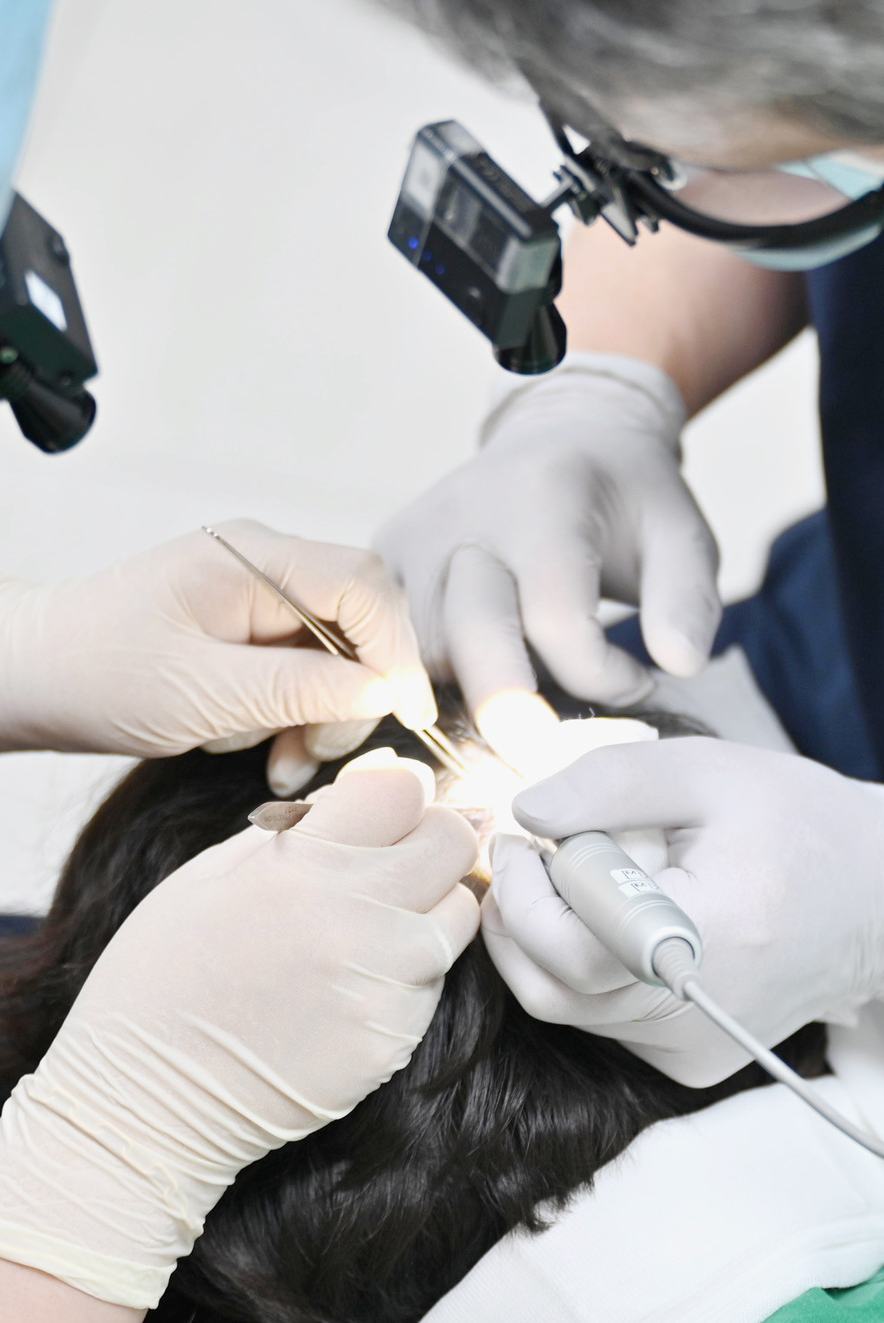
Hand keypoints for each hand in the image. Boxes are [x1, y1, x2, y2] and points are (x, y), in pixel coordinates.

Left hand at [0, 520, 434, 759]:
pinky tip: (259, 746)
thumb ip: (301, 689)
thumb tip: (384, 690)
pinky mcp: (240, 626)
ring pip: (332, 650)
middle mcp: (261, 563)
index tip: (407, 713)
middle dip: (351, 693)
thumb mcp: (203, 695)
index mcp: (253, 558)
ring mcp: (251, 592)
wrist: (22, 676)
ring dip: (317, 713)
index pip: (364, 586)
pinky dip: (289, 712)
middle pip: (357, 619)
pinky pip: (296, 666)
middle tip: (314, 754)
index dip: (398, 650)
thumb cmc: (93, 676)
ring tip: (278, 764)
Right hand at [0, 752, 479, 1309]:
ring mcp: (380, 979)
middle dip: (436, 835)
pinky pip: (435, 979)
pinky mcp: (392, 1037)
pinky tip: (357, 982)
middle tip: (401, 854)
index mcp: (303, 860)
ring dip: (433, 905)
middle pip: (455, 839)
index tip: (383, 809)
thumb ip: (304, 823)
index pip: (404, 786)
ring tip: (376, 923)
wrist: (142, 1099)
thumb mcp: (213, 872)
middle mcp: (355, 913)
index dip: (399, 791)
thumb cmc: (165, 971)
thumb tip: (381, 778)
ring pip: (462, 910)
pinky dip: (413, 970)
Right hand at [374, 355, 720, 710]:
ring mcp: (415, 535)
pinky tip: (481, 688)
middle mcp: (465, 512)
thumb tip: (678, 664)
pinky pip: (390, 644)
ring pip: (422, 655)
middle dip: (514, 715)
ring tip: (533, 703)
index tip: (641, 683)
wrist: (563, 435)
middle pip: (469, 638)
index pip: (555, 616)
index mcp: (546, 496)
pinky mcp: (385, 558)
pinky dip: (430, 684)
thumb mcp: (683, 532)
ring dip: (473, 699)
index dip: (601, 675)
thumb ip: (689, 599)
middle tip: (559, 757)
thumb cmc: (626, 499)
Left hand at [484, 737, 883, 1086]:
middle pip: (555, 988)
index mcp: (714, 935)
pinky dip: (583, 969)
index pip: (576, 949)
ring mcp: (696, 1050)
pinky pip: (604, 1022)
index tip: (522, 835)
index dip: (525, 893)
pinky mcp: (693, 1064)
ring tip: (576, 873)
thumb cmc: (799, 821)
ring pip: (568, 1010)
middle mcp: (702, 1014)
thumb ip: (610, 783)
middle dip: (520, 913)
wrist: (883, 899)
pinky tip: (616, 917)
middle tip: (530, 850)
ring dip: (544, 939)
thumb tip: (525, 810)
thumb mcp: (709, 769)